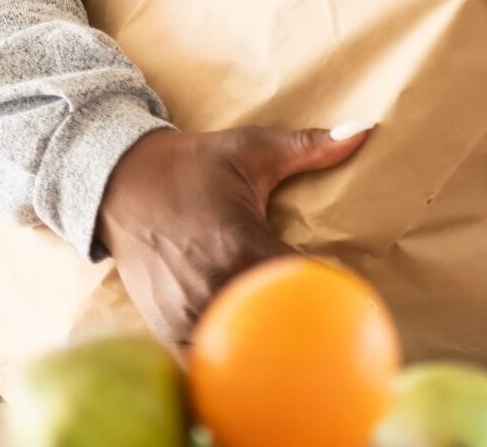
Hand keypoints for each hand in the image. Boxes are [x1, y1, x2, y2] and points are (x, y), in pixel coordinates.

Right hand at [95, 123, 371, 345]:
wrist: (121, 182)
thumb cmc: (195, 164)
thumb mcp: (253, 148)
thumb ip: (311, 146)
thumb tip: (365, 129)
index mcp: (237, 241)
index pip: (290, 285)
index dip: (319, 292)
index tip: (343, 295)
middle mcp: (210, 283)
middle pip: (264, 325)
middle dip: (292, 324)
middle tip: (323, 322)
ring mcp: (183, 310)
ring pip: (231, 348)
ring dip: (258, 345)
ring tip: (288, 342)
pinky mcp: (164, 325)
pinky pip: (200, 356)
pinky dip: (225, 356)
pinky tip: (247, 352)